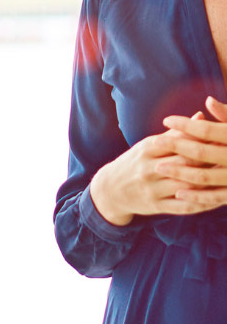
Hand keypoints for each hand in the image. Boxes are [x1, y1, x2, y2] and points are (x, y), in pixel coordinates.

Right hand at [91, 103, 226, 223]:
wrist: (109, 190)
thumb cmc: (134, 163)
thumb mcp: (148, 146)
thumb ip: (175, 134)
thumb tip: (200, 116)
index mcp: (146, 149)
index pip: (178, 142)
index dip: (202, 140)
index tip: (222, 138)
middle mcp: (148, 169)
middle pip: (184, 164)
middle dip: (209, 161)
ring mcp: (152, 189)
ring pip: (186, 186)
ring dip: (208, 184)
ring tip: (226, 178)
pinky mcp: (155, 206)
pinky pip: (183, 207)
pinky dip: (202, 204)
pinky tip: (217, 200)